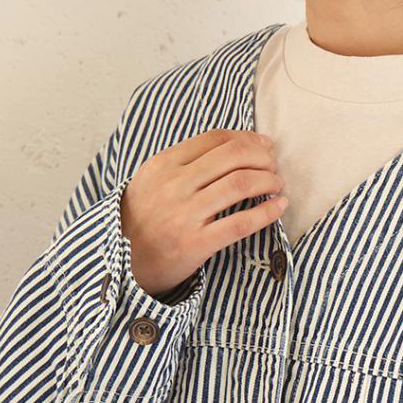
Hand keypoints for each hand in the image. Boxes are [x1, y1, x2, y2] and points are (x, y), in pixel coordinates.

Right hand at [120, 129, 286, 296]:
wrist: (124, 264)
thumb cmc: (143, 219)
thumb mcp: (152, 180)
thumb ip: (184, 161)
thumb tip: (235, 145)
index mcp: (163, 165)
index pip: (215, 139)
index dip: (247, 138)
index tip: (264, 145)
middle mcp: (173, 186)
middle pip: (233, 157)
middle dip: (262, 158)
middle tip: (273, 165)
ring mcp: (184, 215)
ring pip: (241, 184)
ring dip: (268, 180)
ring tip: (277, 184)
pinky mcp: (196, 243)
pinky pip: (241, 223)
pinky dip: (267, 212)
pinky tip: (279, 206)